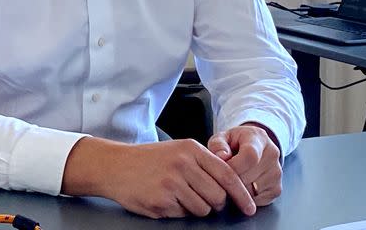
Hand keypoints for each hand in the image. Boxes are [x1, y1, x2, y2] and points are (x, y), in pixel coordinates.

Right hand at [61, 137, 256, 218]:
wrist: (115, 165)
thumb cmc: (147, 159)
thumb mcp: (177, 150)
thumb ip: (202, 163)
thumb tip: (229, 185)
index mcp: (191, 149)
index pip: (227, 175)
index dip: (242, 194)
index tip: (250, 207)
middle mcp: (183, 164)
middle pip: (218, 196)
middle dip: (214, 203)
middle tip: (199, 197)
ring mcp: (172, 183)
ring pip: (202, 209)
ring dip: (194, 208)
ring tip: (176, 195)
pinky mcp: (161, 201)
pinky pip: (182, 215)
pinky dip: (176, 211)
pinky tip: (163, 198)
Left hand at [207, 124, 281, 205]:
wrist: (252, 147)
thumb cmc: (234, 143)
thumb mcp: (222, 138)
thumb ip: (218, 145)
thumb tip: (222, 157)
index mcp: (258, 138)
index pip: (250, 155)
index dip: (234, 166)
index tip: (222, 169)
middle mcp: (272, 154)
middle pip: (250, 176)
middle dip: (232, 179)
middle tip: (223, 175)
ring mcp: (277, 173)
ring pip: (252, 191)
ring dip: (238, 189)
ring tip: (233, 178)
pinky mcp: (276, 189)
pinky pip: (257, 200)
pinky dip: (246, 197)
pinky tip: (242, 185)